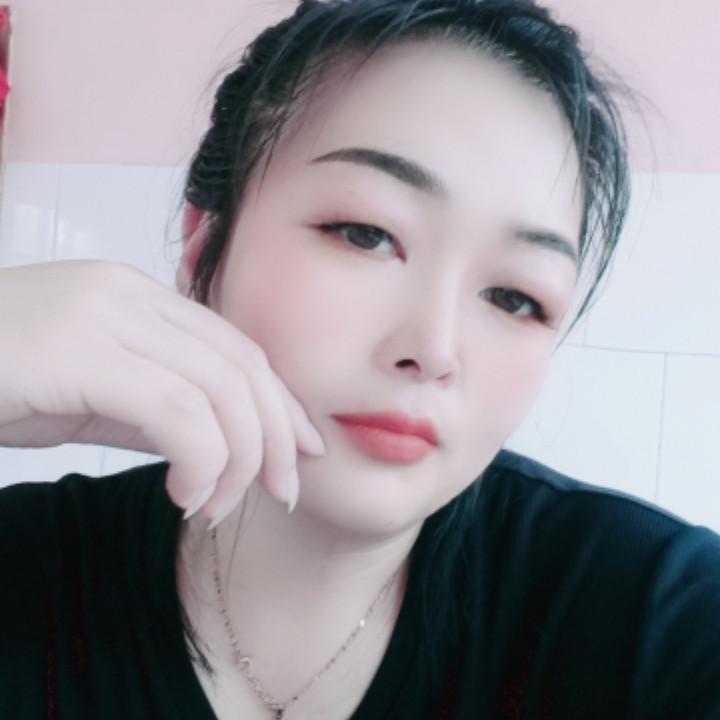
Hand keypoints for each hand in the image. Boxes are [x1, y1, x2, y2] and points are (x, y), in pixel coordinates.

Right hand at [0, 261, 324, 519]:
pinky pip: (176, 408)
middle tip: (283, 492)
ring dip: (239, 458)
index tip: (302, 449)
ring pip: (218, 388)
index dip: (280, 402)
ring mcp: (101, 313)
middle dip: (276, 435)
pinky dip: (201, 459)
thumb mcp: (86, 399)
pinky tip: (186, 495)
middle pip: (241, 365)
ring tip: (218, 507)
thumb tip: (212, 446)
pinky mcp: (76, 347)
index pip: (237, 349)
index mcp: (136, 299)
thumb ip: (152, 410)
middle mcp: (127, 293)